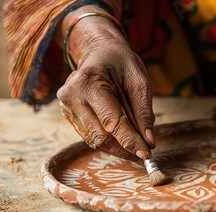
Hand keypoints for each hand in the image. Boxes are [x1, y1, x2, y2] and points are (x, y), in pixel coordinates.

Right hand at [55, 6, 154, 160]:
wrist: (99, 52)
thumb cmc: (121, 62)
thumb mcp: (139, 80)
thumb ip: (144, 111)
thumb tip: (149, 141)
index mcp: (88, 82)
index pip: (112, 120)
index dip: (130, 140)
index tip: (146, 154)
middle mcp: (72, 97)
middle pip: (101, 135)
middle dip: (125, 148)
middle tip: (145, 155)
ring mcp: (67, 108)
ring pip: (95, 140)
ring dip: (118, 148)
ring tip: (137, 149)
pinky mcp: (69, 116)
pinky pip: (91, 136)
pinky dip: (110, 141)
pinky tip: (124, 141)